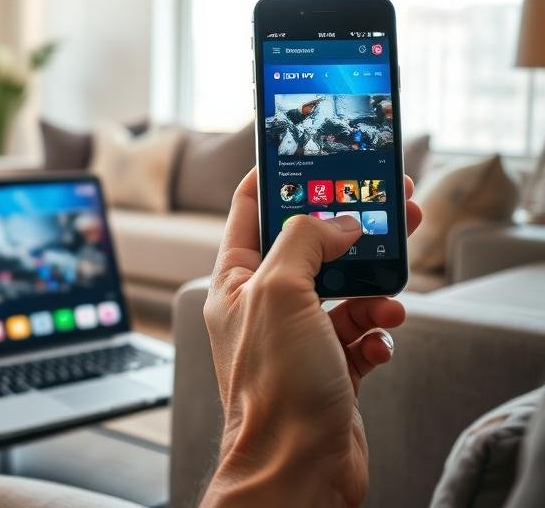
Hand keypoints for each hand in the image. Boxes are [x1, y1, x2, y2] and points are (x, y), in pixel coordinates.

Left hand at [200, 169, 421, 507]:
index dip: (274, 179)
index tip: (305, 155)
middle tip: (389, 206)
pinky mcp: (330, 368)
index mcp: (235, 282)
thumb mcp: (279, 292)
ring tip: (391, 289)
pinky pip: (360, 333)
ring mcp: (298, 338)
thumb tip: (337, 222)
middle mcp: (264, 306)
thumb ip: (304, 241)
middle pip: (309, 248)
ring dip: (371, 288)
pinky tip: (381, 336)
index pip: (248, 212)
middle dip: (347, 229)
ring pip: (342, 291)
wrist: (298, 471)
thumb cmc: (273, 386)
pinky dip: (376, 329)